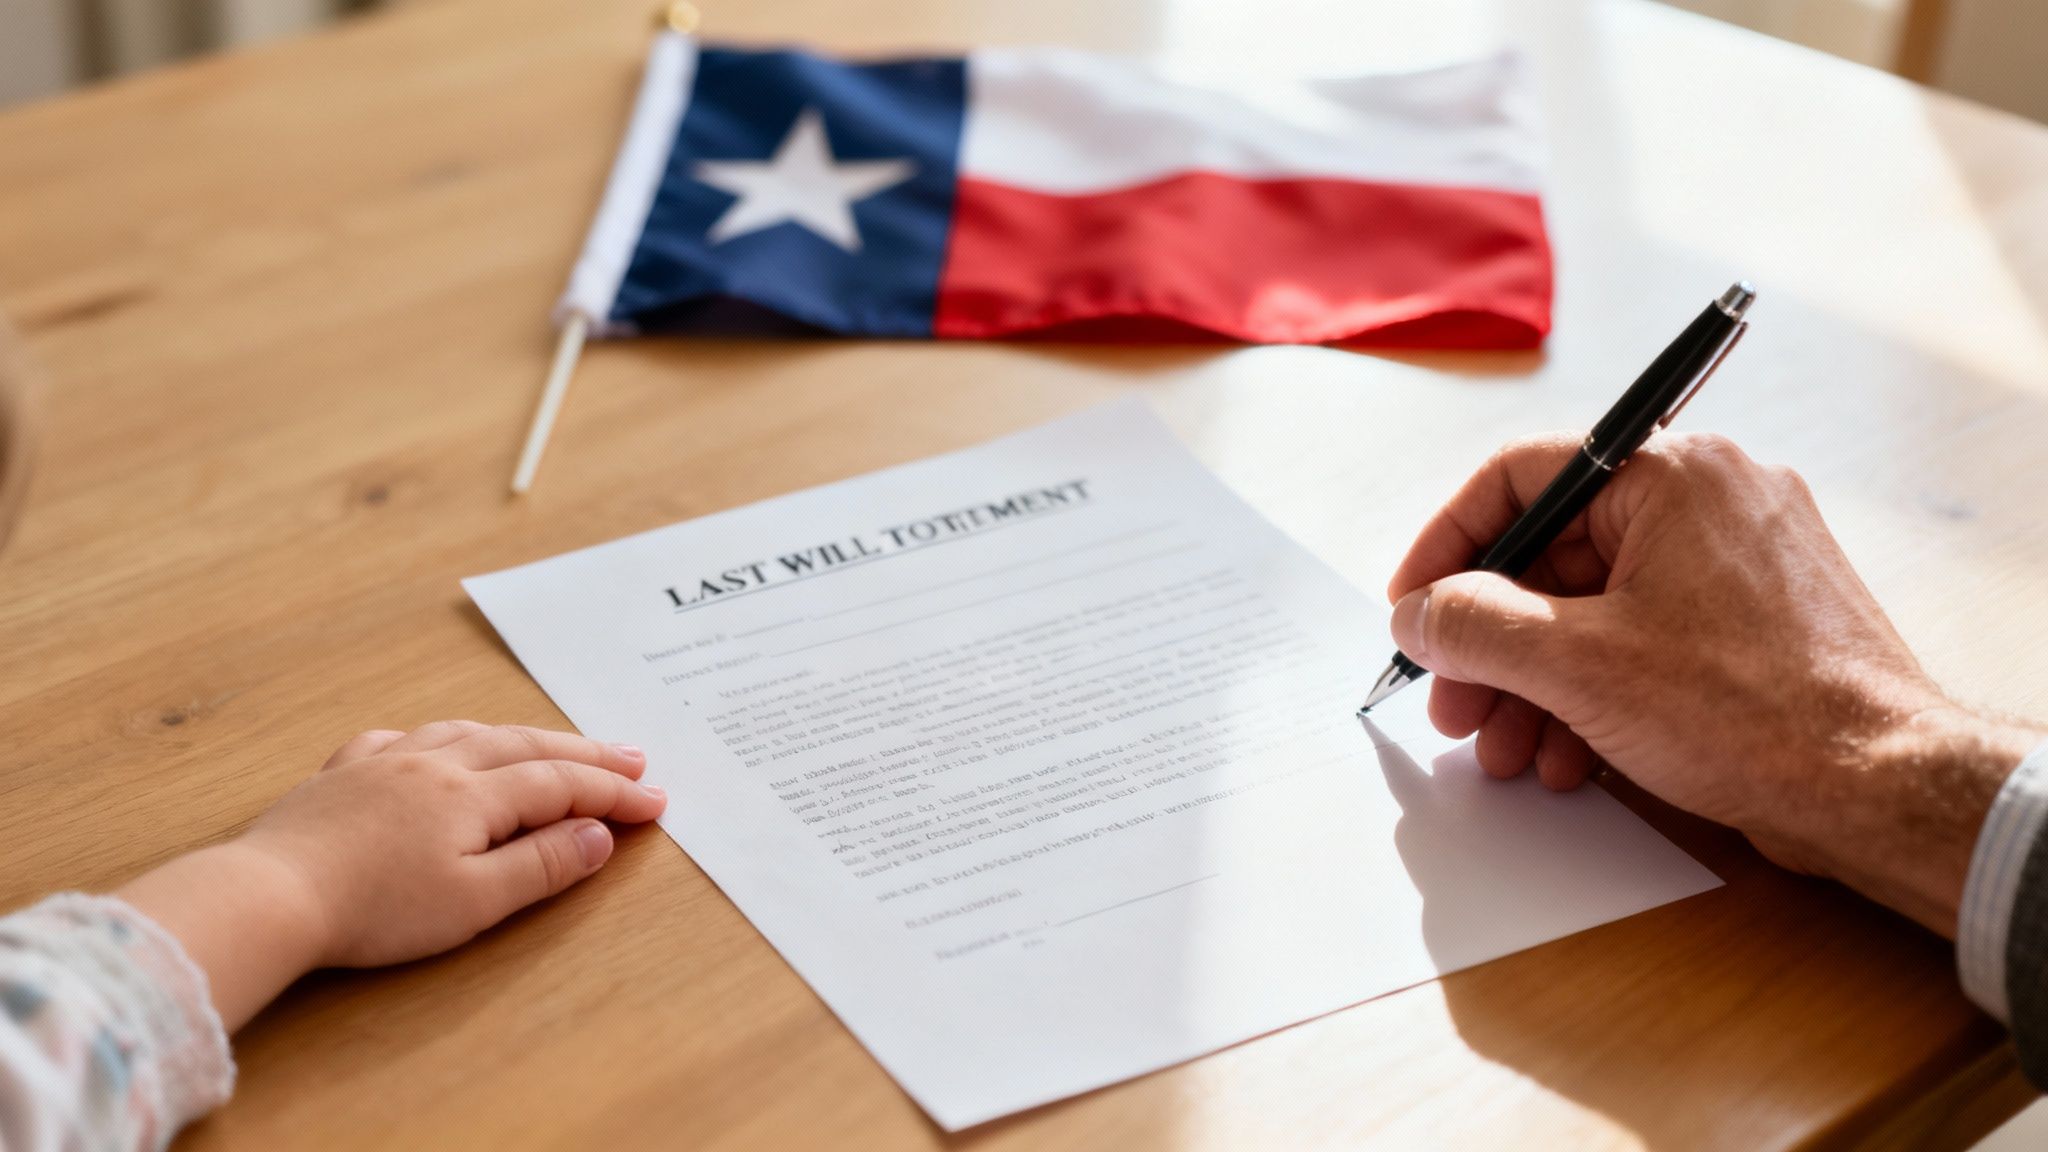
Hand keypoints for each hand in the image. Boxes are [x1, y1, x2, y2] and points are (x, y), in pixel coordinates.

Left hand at [120, 721, 665, 1028]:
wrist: (269, 896)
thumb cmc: (373, 911)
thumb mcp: (474, 903)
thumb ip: (541, 866)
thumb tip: (596, 835)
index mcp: (473, 794)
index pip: (562, 786)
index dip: (613, 794)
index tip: (656, 803)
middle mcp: (435, 763)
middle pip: (525, 747)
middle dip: (584, 754)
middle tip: (631, 759)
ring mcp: (385, 762)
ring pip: (469, 732)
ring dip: (521, 737)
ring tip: (552, 744)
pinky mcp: (341, 775)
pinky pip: (402, 739)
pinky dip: (440, 739)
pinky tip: (436, 747)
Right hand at [1386, 431, 2044, 935]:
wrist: (1885, 788)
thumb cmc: (1757, 712)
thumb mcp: (1575, 664)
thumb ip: (1472, 625)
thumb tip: (1418, 613)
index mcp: (1671, 472)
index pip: (1518, 480)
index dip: (1446, 550)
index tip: (1411, 610)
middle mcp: (1711, 498)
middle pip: (1553, 557)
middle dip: (1492, 645)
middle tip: (1454, 707)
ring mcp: (1740, 560)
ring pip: (1596, 609)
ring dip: (1536, 684)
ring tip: (1509, 751)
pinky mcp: (1757, 621)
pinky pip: (1646, 639)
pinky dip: (1596, 695)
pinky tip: (1572, 758)